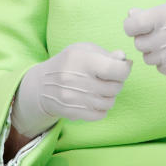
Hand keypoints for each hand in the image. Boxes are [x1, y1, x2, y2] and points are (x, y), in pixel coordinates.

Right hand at [11, 43, 131, 137]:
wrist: (41, 85)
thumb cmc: (68, 63)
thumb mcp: (84, 50)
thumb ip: (106, 54)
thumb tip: (124, 60)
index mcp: (81, 59)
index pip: (116, 69)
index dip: (124, 69)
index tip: (122, 66)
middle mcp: (76, 79)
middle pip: (115, 87)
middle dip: (116, 83)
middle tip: (108, 78)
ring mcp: (74, 98)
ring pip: (109, 102)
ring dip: (109, 96)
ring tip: (99, 89)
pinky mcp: (72, 112)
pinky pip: (100, 114)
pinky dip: (101, 108)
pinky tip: (93, 99)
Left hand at [123, 0, 165, 77]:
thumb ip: (151, 12)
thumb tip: (130, 14)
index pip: (132, 25)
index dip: (132, 26)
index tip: (139, 26)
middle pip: (139, 43)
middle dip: (145, 39)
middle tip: (159, 35)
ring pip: (147, 58)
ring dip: (154, 52)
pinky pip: (159, 68)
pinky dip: (165, 63)